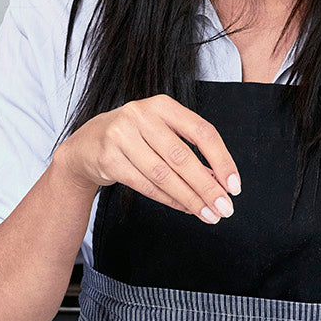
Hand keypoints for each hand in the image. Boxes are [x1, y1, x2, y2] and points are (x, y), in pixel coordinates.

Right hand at [52, 94, 240, 222]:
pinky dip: (170, 200)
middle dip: (207, 187)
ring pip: (164, 175)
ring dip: (190, 199)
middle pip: (183, 157)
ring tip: (208, 214)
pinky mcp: (108, 160)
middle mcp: (141, 115)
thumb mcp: (162, 134)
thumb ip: (190, 152)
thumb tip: (220, 181)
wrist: (86, 146)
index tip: (234, 186)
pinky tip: (186, 208)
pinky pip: (146, 186)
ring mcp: (121, 136)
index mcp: (162, 105)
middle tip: (225, 209)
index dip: (222, 160)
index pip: (201, 132)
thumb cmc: (134, 138)